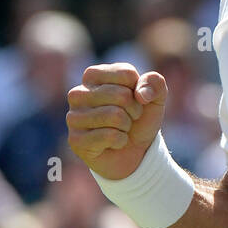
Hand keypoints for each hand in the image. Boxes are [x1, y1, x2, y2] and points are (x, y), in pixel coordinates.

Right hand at [66, 64, 167, 180]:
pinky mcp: (75, 140)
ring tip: (121, 129)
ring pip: (114, 115)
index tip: (135, 101)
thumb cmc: (139, 120)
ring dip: (127, 126)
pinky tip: (114, 143)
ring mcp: (73, 117)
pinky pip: (109, 136)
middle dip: (135, 111)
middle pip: (121, 95)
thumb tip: (141, 93)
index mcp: (93, 75)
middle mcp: (78, 93)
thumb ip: (155, 83)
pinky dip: (121, 141)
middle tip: (130, 119)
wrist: (135, 153)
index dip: (139, 91)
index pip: (126, 74)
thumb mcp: (155, 98)